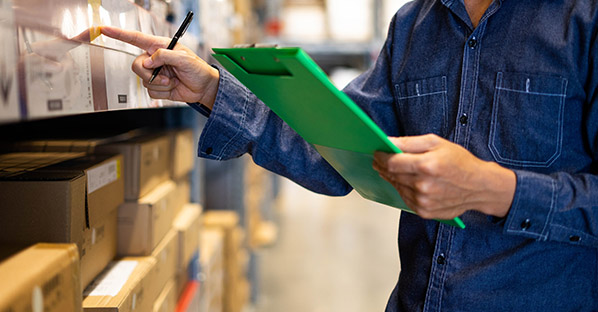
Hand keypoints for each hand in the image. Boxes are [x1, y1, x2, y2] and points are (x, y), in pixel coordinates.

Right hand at [100, 26, 219, 107]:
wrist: (203, 88)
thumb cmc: (198, 69)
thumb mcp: (184, 58)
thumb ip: (164, 56)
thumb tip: (148, 61)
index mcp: (159, 46)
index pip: (136, 39)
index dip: (119, 34)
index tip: (104, 29)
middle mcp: (154, 59)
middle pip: (136, 65)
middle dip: (149, 74)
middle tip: (166, 77)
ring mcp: (155, 74)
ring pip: (143, 80)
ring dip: (160, 84)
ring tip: (174, 81)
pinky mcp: (157, 87)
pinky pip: (150, 92)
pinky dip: (162, 92)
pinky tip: (173, 88)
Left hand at [373, 134, 515, 219]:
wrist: (480, 187)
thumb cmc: (460, 162)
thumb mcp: (437, 143)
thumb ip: (409, 142)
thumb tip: (387, 141)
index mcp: (427, 165)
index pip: (392, 162)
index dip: (380, 157)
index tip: (377, 152)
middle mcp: (424, 185)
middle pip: (392, 175)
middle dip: (383, 166)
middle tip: (380, 160)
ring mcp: (424, 201)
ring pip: (397, 187)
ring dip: (393, 178)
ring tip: (395, 170)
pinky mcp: (424, 212)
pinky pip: (405, 198)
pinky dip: (403, 189)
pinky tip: (408, 182)